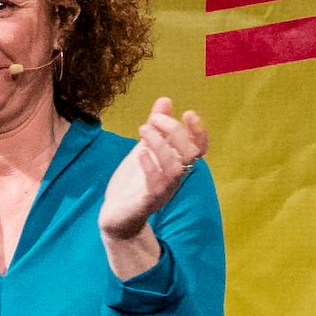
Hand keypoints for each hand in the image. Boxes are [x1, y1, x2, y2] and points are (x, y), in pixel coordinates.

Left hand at [98, 99, 208, 271]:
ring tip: (143, 129)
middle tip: (153, 119)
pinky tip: (139, 153)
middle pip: (190, 154)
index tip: (188, 112)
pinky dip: (150, 166)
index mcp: (177, 164)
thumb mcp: (144, 148)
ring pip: (175, 167)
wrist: (116, 216)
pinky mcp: (147, 202)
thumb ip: (156, 127)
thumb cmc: (133, 182)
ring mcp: (162, 190)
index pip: (199, 148)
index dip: (199, 131)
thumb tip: (165, 100)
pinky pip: (156, 185)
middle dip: (174, 131)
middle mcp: (174, 178)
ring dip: (161, 145)